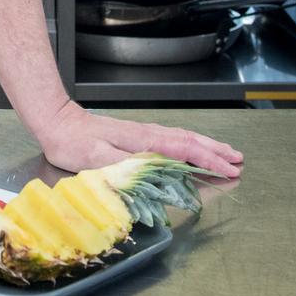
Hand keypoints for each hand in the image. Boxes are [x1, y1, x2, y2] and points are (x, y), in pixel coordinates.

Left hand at [37, 101, 243, 177]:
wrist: (57, 122)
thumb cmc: (72, 143)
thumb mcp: (95, 159)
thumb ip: (125, 167)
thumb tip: (153, 174)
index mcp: (143, 141)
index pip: (184, 149)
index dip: (209, 161)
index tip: (229, 170)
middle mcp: (147, 135)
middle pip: (190, 140)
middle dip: (216, 151)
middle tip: (238, 161)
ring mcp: (143, 134)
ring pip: (183, 138)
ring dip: (206, 146)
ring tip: (225, 153)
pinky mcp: (136, 136)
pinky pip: (172, 140)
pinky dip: (190, 145)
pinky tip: (192, 150)